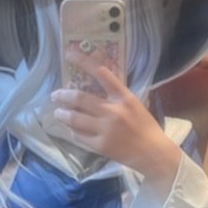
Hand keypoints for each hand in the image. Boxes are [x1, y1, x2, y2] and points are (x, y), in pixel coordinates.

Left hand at [51, 55, 181, 187]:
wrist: (152, 153)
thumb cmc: (144, 126)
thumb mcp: (133, 104)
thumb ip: (115, 95)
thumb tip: (92, 88)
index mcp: (123, 97)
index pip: (101, 73)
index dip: (83, 61)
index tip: (69, 54)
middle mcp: (113, 110)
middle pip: (80, 98)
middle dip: (63, 95)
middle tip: (55, 95)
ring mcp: (105, 129)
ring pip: (75, 118)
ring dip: (62, 114)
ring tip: (57, 112)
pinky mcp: (100, 145)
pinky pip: (79, 135)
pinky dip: (72, 130)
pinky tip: (69, 128)